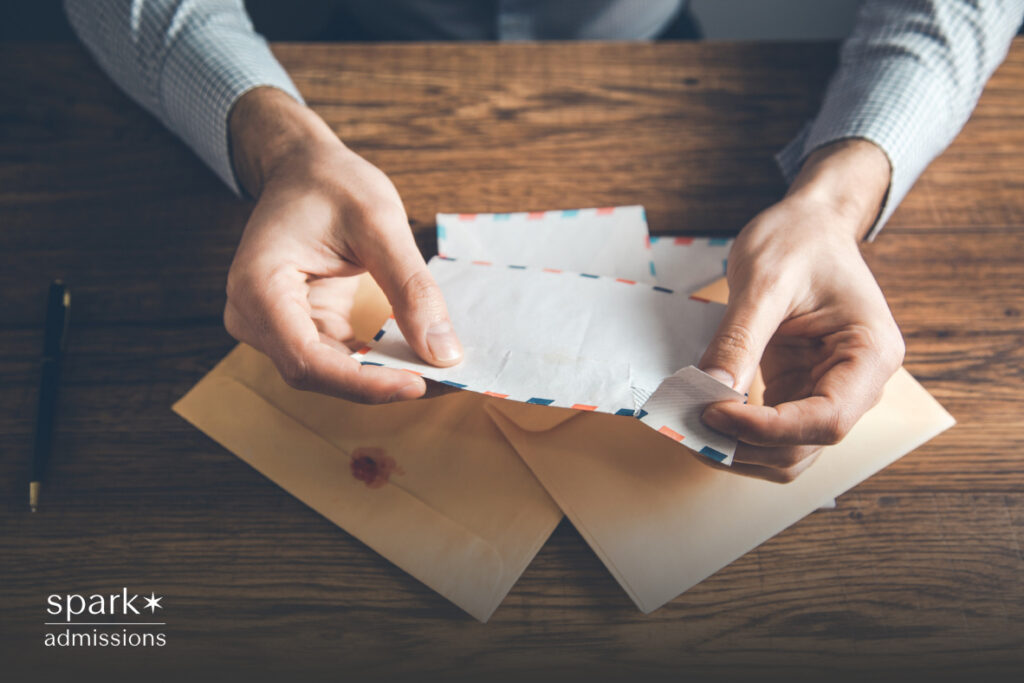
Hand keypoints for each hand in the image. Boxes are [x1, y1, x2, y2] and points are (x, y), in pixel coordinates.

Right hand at [223, 87, 462, 402]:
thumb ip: (411, 288)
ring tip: (441, 373)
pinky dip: (380, 363)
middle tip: (447, 381)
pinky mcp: (300, 330)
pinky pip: (341, 360)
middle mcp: (254, 318)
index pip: (307, 361)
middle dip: (382, 383)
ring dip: (386, 377)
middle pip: (319, 375)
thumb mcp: (381, 224)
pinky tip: (420, 359)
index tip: (419, 383)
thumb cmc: (333, 183)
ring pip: (332, 375)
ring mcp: (274, 328)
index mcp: (259, 288)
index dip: (364, 383)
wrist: (305, 169)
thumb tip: (443, 354)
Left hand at [698, 140, 904, 481]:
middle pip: (804, 446)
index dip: (767, 429)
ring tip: (687, 424)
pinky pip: (769, 430)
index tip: (712, 413)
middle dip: (745, 445)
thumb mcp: (765, 281)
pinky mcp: (799, 390)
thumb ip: (740, 339)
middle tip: (687, 424)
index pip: (826, 419)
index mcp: (871, 354)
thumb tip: (710, 391)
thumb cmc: (798, 240)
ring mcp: (828, 391)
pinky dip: (734, 432)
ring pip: (786, 451)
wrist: (808, 223)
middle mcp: (858, 384)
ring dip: (737, 448)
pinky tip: (699, 415)